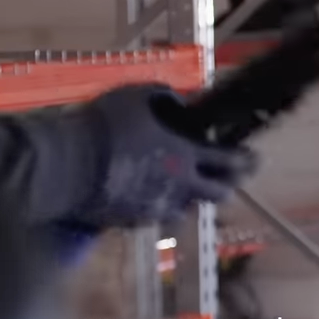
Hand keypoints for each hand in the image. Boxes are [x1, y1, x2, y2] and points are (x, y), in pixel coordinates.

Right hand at [79, 85, 257, 228]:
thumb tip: (182, 101)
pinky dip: (161, 207)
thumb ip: (166, 98)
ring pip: (188, 210)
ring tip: (189, 187)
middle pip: (218, 194)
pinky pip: (156, 217)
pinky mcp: (131, 222)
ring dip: (193, 199)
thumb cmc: (103, 124)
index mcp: (185, 154)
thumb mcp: (137, 96)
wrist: (64, 165)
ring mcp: (155, 208)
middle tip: (231, 177)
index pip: (229, 161)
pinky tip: (155, 196)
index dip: (245, 160)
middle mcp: (177, 186)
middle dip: (229, 184)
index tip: (254, 158)